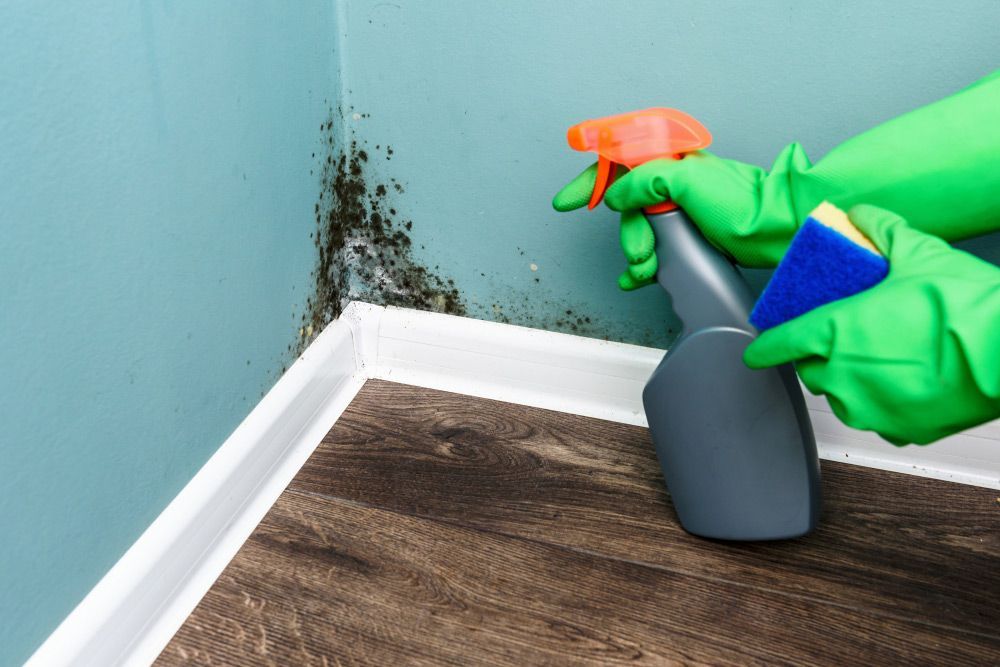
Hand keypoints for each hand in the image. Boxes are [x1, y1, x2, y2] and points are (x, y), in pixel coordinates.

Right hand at [552, 146, 810, 288]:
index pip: (618, 162)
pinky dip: (642, 265)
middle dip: (627, 232)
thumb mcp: (686, 181)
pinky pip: (654, 247)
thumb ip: (644, 182)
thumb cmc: (742, 202)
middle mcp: (672, 182)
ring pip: (639, 230)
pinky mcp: (688, 234)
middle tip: (638, 250)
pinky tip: (637, 278)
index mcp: (670, 160)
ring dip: (636, 252)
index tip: (568, 201)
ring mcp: (679, 209)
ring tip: (646, 267)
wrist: (775, 230)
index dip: (590, 181)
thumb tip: (616, 195)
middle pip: (625, 205)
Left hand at [744, 205, 999, 444]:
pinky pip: (876, 415)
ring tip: (883, 355)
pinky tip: (907, 377)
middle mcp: (842, 375)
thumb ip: (880, 231)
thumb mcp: (917, 252)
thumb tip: (862, 216)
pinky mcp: (897, 430)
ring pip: (841, 395)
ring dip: (850, 379)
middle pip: (811, 369)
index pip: (779, 344)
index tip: (758, 349)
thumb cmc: (964, 306)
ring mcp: (868, 407)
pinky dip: (883, 399)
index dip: (765, 346)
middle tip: (848, 336)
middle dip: (821, 355)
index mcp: (833, 333)